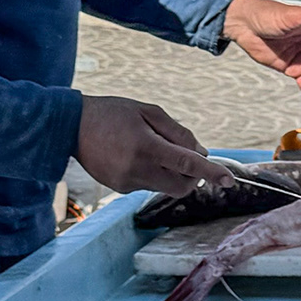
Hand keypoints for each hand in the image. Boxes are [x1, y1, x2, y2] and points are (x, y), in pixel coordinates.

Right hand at [74, 96, 235, 196]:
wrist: (71, 125)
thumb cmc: (113, 112)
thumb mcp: (149, 112)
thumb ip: (178, 133)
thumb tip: (202, 153)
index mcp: (146, 147)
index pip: (187, 164)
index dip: (211, 172)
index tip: (229, 180)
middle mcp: (137, 169)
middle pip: (181, 186)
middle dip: (192, 176)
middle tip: (187, 157)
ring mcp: (127, 182)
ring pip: (165, 186)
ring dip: (171, 172)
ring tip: (151, 148)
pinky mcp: (119, 188)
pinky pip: (148, 185)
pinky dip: (153, 174)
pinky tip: (135, 155)